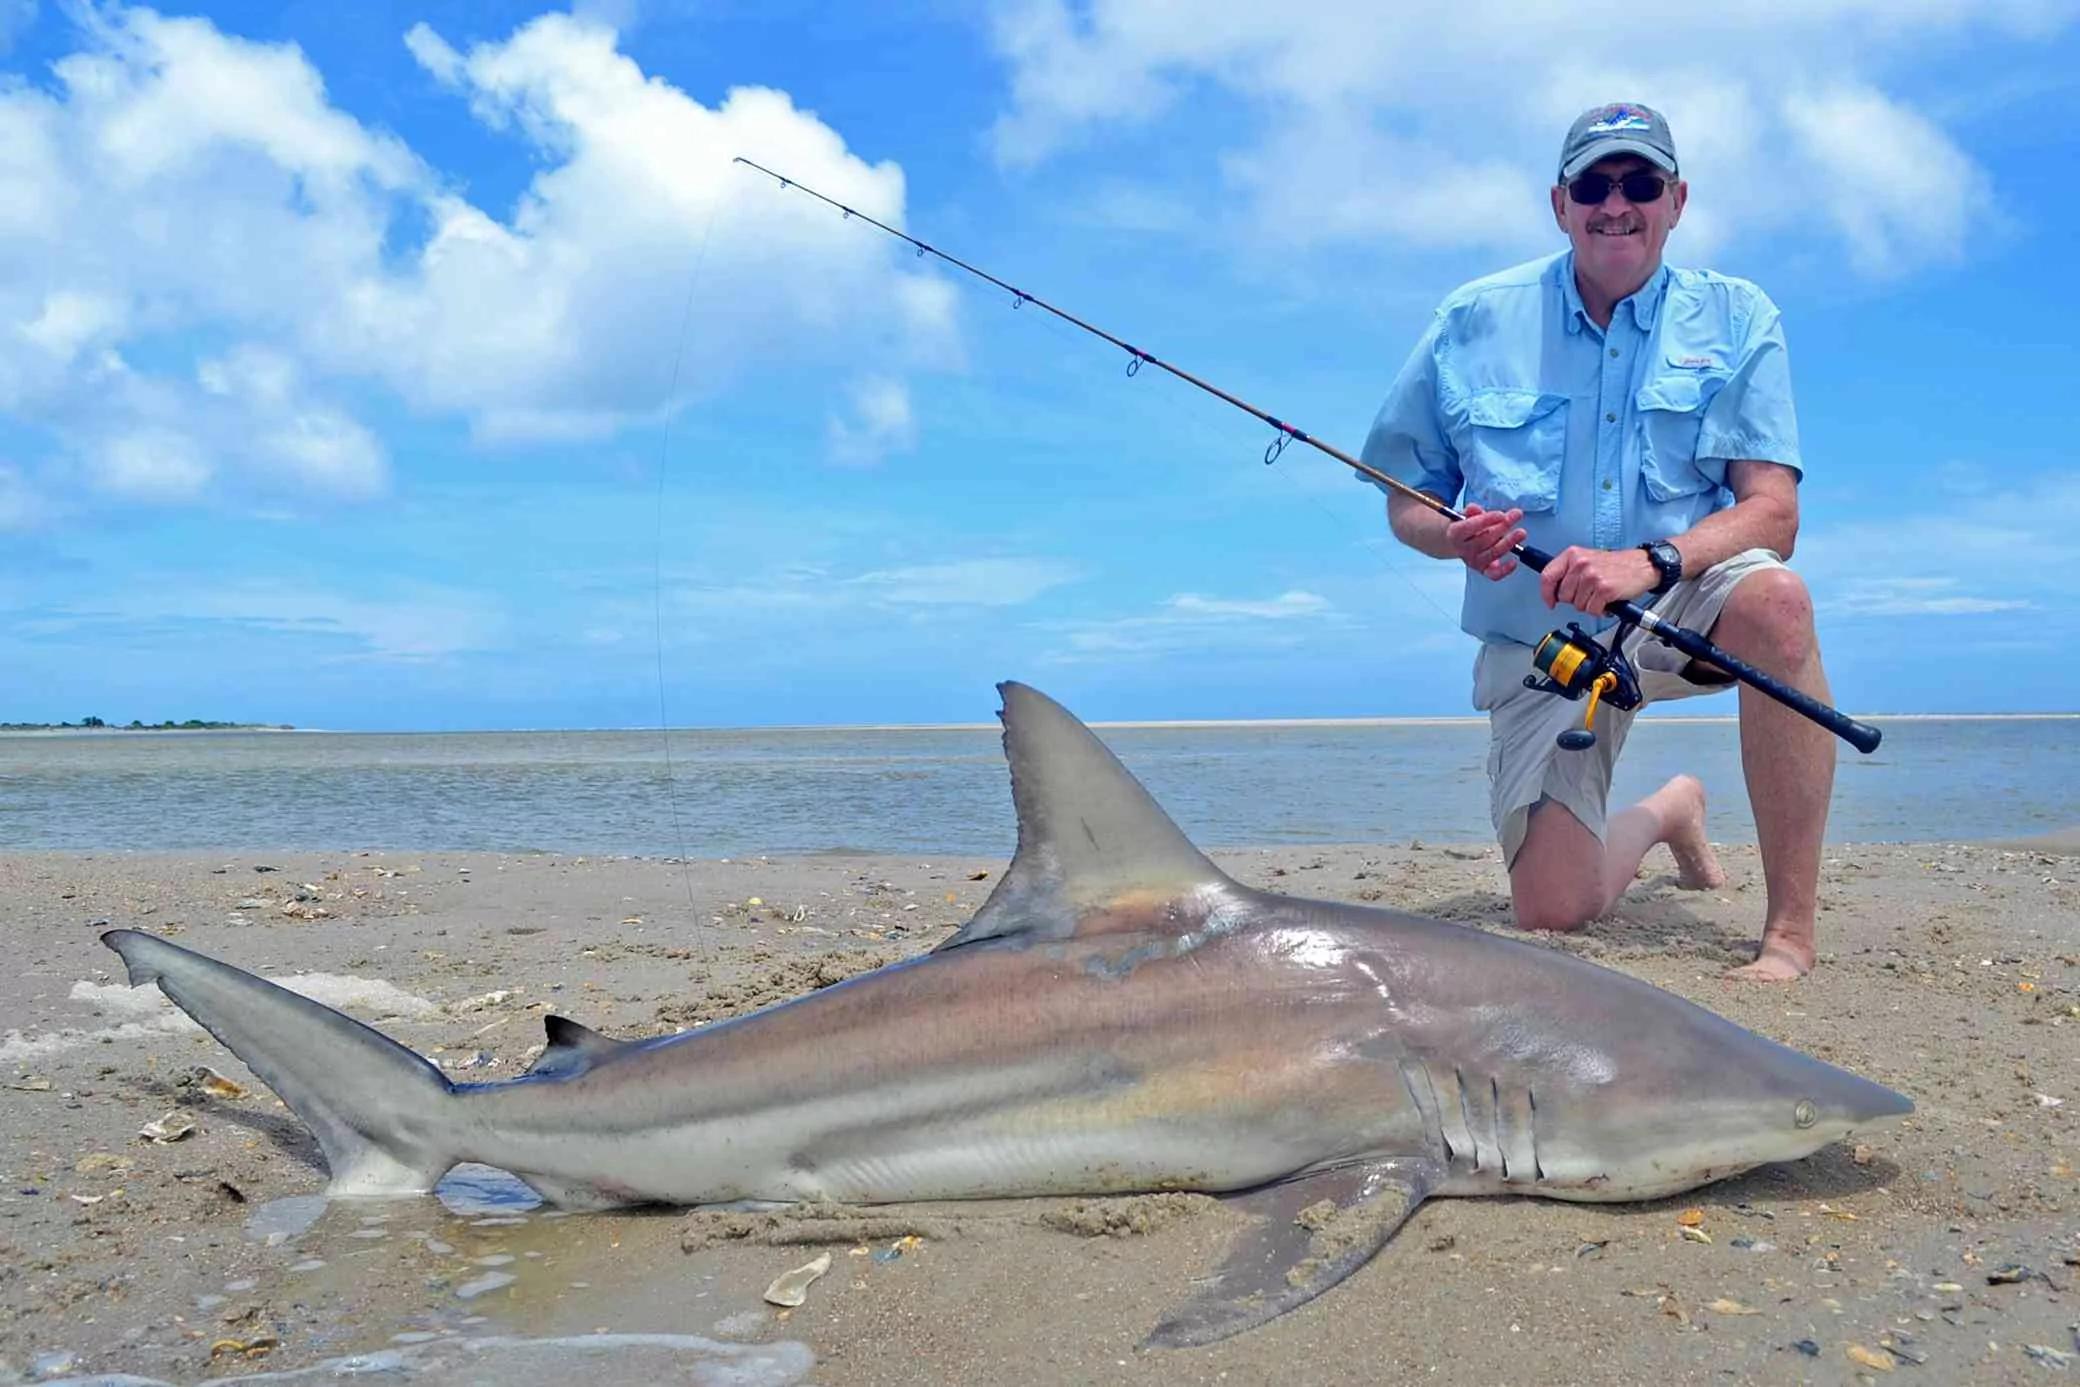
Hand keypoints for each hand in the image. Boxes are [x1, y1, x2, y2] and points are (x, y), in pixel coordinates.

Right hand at [1444, 503, 1524, 581]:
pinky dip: (1504, 570)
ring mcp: (1473, 561)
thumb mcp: (1465, 514)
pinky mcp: (1483, 570)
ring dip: (1508, 543)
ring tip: (1521, 533)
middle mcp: (1463, 550)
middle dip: (1502, 526)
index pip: (1469, 527)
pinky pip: (1494, 574)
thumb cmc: (1465, 526)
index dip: (1486, 521)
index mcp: (1455, 534)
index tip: (1501, 514)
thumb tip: (1474, 509)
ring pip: (1492, 553)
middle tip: (1515, 516)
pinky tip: (1514, 563)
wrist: (1458, 542)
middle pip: (1484, 539)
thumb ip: (1470, 511)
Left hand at [1538, 545, 1660, 615]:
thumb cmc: (1615, 565)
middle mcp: (1580, 564)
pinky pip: (1592, 610)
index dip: (1546, 593)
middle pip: (1563, 595)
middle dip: (1575, 600)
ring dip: (1589, 605)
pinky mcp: (1604, 589)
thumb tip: (1553, 592)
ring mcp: (1592, 576)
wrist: (1642, 565)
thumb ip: (1569, 572)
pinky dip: (1600, 610)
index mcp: (1573, 555)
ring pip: (1577, 605)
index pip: (1547, 576)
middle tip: (1590, 593)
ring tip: (1600, 595)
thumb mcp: (1587, 559)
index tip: (1550, 602)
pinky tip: (1607, 600)